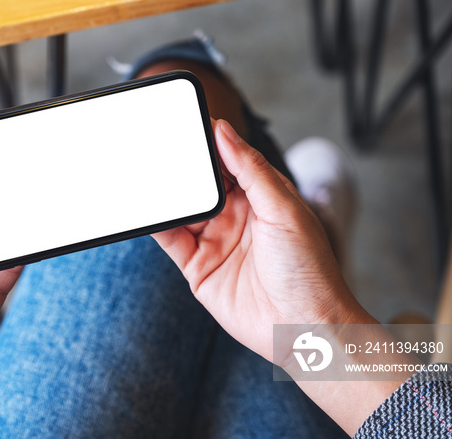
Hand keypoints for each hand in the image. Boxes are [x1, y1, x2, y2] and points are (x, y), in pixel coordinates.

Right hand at [154, 119, 373, 362]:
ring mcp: (214, 241)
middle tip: (157, 146)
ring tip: (143, 172)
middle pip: (200, 183)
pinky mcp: (197, 267)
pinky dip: (155, 223)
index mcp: (260, 197)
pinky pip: (170, 239)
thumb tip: (224, 131)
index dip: (207, 143)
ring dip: (165, 193)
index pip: (227, 160)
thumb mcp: (283, 209)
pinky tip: (144, 208)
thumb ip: (250, 169)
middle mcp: (235, 216)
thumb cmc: (307, 270)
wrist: (301, 328)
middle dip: (180, 167)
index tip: (185, 123)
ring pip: (181, 208)